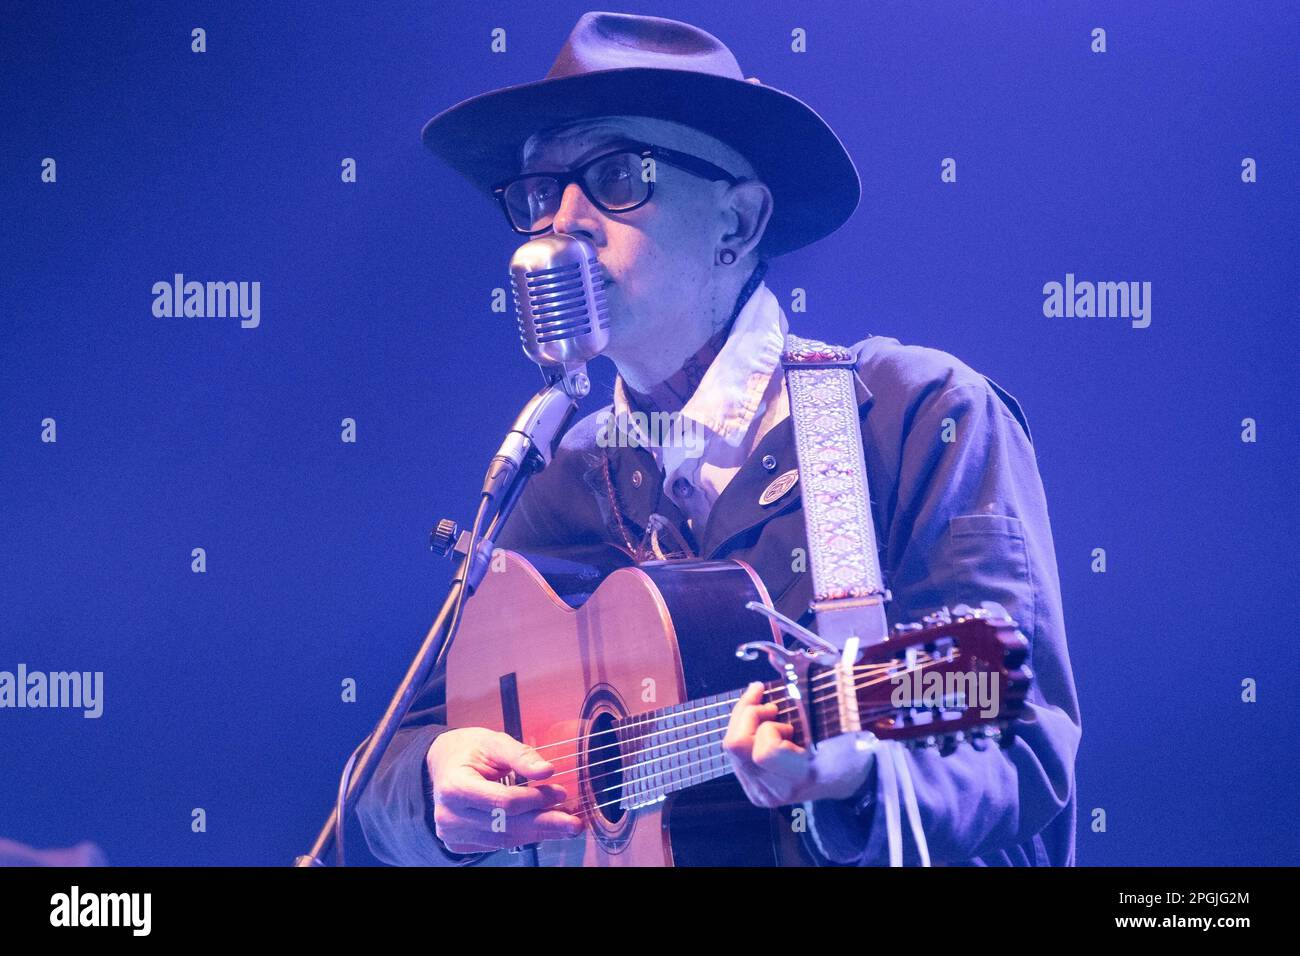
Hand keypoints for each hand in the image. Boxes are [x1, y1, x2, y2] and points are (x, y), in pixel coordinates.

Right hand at [425, 728, 584, 853]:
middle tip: (573, 823)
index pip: (503, 802)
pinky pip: (496, 843)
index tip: (560, 792)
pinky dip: (521, 836)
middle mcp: (450, 815)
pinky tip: (541, 827)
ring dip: (537, 832)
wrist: (442, 764)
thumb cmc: (468, 749)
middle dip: (544, 823)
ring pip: (503, 839)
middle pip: (506, 825)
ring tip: (563, 825)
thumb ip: (521, 755)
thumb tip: (547, 770)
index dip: (534, 800)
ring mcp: (452, 833)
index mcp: (455, 787)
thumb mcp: (494, 741)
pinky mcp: (459, 842)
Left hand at [723, 682, 874, 806]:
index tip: (780, 710)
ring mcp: (760, 792)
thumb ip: (812, 695)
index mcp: (802, 776)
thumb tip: (782, 660)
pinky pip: (732, 752)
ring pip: (730, 746)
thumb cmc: (847, 746)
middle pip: (737, 745)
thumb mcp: (842, 722)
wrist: (849, 781)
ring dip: (745, 720)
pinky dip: (743, 728)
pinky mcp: (752, 788)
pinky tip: (761, 722)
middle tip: (770, 705)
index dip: (770, 727)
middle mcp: (776, 790)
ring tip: (769, 712)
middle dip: (749, 714)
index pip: (765, 752)